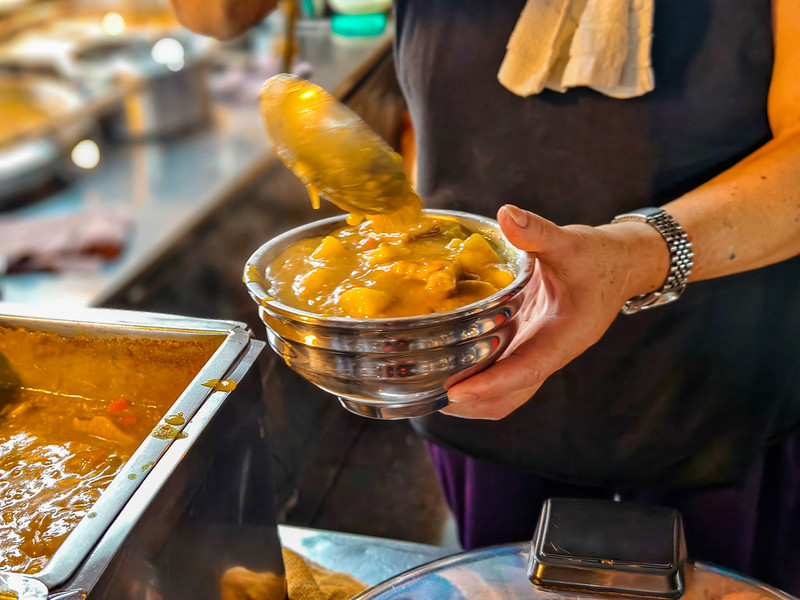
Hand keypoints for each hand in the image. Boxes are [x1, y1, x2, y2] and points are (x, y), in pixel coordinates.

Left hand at [441, 204, 668, 419]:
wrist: (619, 266)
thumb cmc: (598, 256)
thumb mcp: (572, 242)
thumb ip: (538, 232)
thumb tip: (507, 214)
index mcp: (567, 335)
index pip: (527, 369)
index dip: (492, 383)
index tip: (457, 391)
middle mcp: (552, 353)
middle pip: (512, 396)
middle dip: (473, 402)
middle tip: (429, 392)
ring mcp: (539, 353)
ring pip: (507, 393)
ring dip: (472, 398)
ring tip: (429, 388)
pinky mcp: (530, 347)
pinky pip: (503, 376)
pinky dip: (477, 379)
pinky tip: (447, 367)